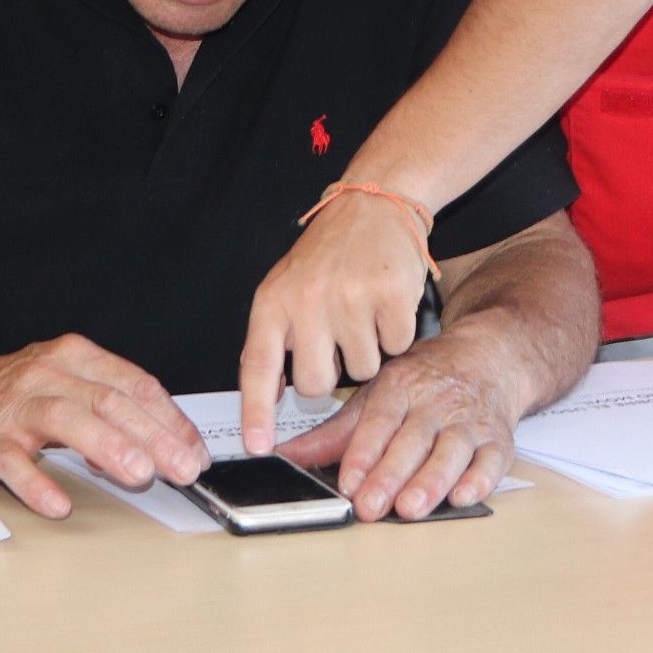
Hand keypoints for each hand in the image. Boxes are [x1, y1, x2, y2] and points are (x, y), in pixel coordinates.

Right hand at [0, 334, 206, 520]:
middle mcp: (48, 376)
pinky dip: (37, 483)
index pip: (134, 385)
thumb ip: (114, 408)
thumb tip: (166, 444)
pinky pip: (14, 463)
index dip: (170, 419)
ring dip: (108, 447)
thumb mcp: (70, 385)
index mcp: (76, 358)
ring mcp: (16, 409)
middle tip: (181, 468)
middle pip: (108, 402)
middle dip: (152, 437)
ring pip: (67, 421)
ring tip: (139, 474)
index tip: (195, 450)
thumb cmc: (19, 396)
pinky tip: (59, 503)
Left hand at [237, 195, 427, 453]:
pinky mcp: (393, 294)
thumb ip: (276, 341)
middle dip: (331, 373)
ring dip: (367, 350)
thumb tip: (269, 402)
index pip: (258, 367)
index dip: (256, 411)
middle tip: (337, 339)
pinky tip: (386, 303)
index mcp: (274, 301)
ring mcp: (352, 297)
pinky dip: (395, 333)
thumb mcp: (286, 289)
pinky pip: (396, 347)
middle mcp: (309, 300)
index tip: (257, 446)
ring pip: (361, 370)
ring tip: (362, 311)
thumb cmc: (328, 255)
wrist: (373, 205)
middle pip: (317, 384)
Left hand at [276, 337, 520, 522]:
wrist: (489, 357)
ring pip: (451, 452)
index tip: (347, 481)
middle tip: (370, 506)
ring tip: (410, 508)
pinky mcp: (498, 441)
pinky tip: (463, 496)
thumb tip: (286, 458)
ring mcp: (469, 421)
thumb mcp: (377, 395)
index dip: (363, 451)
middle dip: (390, 475)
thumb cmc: (425, 383)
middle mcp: (436, 402)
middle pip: (412, 440)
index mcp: (402, 386)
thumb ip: (334, 434)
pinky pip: (492, 461)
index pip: (379, 419)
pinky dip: (479, 479)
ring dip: (431, 481)